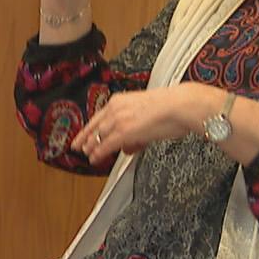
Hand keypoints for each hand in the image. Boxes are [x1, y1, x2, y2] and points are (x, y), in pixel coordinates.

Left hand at [74, 84, 218, 165]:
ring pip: (97, 136)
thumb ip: (135, 129)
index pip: (98, 116)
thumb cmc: (172, 107)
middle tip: (78, 147)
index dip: (89, 128)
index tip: (83, 134)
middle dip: (85, 138)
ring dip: (91, 147)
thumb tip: (129, 145)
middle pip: (94, 126)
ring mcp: (118, 120)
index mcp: (120, 100)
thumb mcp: (147, 114)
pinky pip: (105, 145)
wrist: (180, 105)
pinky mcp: (123, 132)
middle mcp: (116, 108)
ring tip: (87, 155)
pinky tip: (94, 158)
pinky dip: (98, 153)